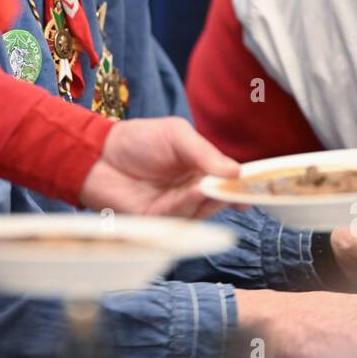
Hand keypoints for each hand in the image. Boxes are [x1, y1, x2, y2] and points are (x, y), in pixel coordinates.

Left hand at [79, 117, 239, 217]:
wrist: (97, 154)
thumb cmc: (137, 140)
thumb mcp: (177, 135)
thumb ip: (205, 153)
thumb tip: (236, 172)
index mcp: (200, 169)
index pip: (228, 181)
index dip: (243, 185)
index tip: (258, 187)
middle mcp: (191, 191)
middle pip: (220, 199)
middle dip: (229, 194)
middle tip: (236, 186)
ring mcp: (176, 208)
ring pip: (203, 211)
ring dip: (208, 199)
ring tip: (206, 183)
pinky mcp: (159, 222)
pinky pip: (181, 219)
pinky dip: (189, 206)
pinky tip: (192, 192)